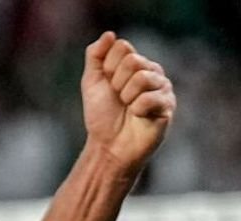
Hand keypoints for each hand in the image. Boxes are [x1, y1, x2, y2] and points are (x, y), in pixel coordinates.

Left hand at [81, 32, 175, 171]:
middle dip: (116, 83)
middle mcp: (152, 72)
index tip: (107, 85)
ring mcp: (163, 88)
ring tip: (128, 108)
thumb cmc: (101, 115)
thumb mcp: (92, 82)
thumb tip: (109, 34)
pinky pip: (149, 97)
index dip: (108, 68)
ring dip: (126, 97)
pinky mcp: (168, 105)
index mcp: (135, 64)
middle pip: (133, 61)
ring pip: (141, 77)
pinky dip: (137, 109)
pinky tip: (139, 116)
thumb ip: (96, 56)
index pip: (122, 47)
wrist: (108, 145)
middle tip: (118, 99)